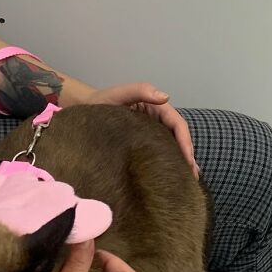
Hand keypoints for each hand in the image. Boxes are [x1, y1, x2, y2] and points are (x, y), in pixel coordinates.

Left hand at [84, 83, 198, 177]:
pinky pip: (160, 151)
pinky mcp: (142, 142)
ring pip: (171, 145)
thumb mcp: (116, 95)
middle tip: (191, 177)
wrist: (81, 114)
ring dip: (180, 161)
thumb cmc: (97, 103)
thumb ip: (139, 91)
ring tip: (187, 181)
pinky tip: (172, 175)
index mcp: (154, 105)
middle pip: (178, 136)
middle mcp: (155, 118)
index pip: (176, 124)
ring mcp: (150, 130)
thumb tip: (166, 97)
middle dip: (187, 155)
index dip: (185, 142)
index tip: (188, 161)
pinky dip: (169, 162)